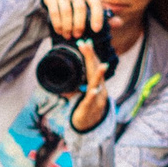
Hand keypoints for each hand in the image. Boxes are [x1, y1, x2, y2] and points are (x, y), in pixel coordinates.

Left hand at [40, 0, 113, 129]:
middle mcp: (98, 87)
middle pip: (95, 70)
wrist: (91, 126)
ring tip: (101, 65)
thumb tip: (66, 71)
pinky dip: (93, 94)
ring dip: (99, 74)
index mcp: (94, 81)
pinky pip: (91, 101)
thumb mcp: (81, 92)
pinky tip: (92, 89)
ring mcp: (96, 98)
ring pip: (98, 84)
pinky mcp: (90, 108)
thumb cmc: (86, 107)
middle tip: (85, 43)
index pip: (92, 64)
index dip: (89, 53)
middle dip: (91, 57)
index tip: (84, 40)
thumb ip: (75, 81)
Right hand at [41, 0, 109, 40]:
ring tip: (69, 36)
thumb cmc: (78, 5)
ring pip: (66, 9)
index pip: (95, 2)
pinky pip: (54, 10)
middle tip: (79, 35)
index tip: (96, 30)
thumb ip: (105, 17)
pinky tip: (60, 31)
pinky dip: (57, 23)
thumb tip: (118, 23)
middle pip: (79, 6)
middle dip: (79, 23)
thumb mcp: (91, 9)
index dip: (97, 16)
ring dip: (67, 25)